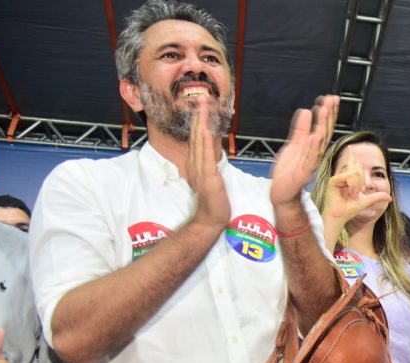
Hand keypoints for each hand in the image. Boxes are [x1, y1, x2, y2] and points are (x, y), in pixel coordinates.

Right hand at [186, 100, 230, 229]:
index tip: (202, 105)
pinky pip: (205, 156)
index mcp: (196, 162)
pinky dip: (204, 141)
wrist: (211, 218)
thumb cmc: (213, 200)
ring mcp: (200, 169)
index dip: (199, 120)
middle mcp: (195, 163)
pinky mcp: (207, 176)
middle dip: (199, 115)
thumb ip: (210, 163)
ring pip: (199, 141)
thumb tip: (213, 150)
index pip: (197, 138)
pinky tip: (204, 129)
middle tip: (202, 97)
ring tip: (203, 105)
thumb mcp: (210, 177)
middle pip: (197, 135)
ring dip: (201, 122)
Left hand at [270, 95, 339, 207]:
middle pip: (324, 131)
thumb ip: (301, 129)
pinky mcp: (303, 172)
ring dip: (322, 126)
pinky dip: (313, 147)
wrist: (282, 192)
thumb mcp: (294, 144)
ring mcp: (310, 162)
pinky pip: (310, 158)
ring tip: (324, 110)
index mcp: (313, 146)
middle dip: (328, 115)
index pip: (323, 127)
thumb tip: (306, 111)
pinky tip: (316, 135)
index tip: (330, 98)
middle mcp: (315, 153)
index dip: (327, 113)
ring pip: (319, 142)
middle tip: (331, 99)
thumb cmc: (289, 170)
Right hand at [321, 157, 391, 227]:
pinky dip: (352, 185)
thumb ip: (377, 197)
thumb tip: (389, 197)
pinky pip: (349, 176)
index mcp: (350, 179)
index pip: (352, 164)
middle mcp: (343, 176)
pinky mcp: (334, 180)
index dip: (351, 154)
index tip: (350, 146)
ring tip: (351, 194)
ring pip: (355, 172)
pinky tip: (349, 192)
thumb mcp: (367, 201)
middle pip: (358, 167)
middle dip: (361, 181)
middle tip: (356, 193)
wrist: (341, 216)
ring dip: (357, 185)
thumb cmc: (349, 209)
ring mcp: (338, 177)